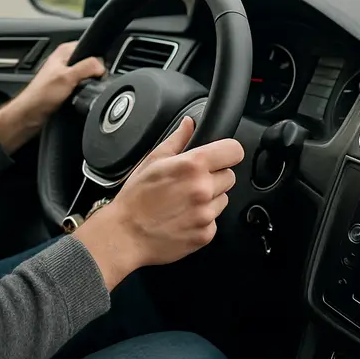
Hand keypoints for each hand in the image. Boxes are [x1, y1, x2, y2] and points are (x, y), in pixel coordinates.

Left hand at [13, 40, 105, 126]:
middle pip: (89, 62)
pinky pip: (81, 86)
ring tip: (83, 91)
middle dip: (94, 72)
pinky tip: (81, 96)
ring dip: (88, 83)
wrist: (30, 115)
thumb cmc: (41, 96)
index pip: (89, 47)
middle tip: (92, 82)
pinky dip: (83, 90)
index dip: (97, 58)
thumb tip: (102, 66)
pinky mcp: (64, 87)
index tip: (99, 70)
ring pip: (85, 75)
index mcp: (63, 52)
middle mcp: (63, 61)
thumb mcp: (68, 77)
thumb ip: (87, 67)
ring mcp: (64, 74)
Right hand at [73, 116, 243, 289]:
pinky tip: (183, 216)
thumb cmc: (135, 198)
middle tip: (190, 182)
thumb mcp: (152, 161)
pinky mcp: (207, 233)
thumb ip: (176, 139)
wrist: (126, 234)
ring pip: (223, 199)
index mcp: (192, 166)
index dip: (227, 152)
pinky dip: (202, 218)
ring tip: (183, 201)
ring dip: (209, 198)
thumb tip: (189, 124)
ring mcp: (206, 213)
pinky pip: (214, 220)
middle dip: (214, 176)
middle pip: (229, 176)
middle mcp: (203, 189)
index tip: (220, 156)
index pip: (234, 151)